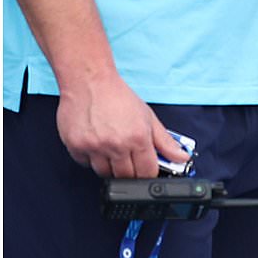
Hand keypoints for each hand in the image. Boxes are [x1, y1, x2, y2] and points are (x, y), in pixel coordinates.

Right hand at [55, 73, 191, 177]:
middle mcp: (116, 145)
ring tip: (109, 147)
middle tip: (125, 155)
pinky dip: (90, 158)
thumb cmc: (117, 96)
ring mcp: (95, 147)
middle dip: (128, 171)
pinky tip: (94, 142)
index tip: (143, 168)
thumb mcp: (147, 117)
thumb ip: (165, 141)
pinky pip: (85, 164)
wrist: (88, 80)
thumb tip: (181, 157)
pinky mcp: (76, 146)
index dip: (147, 172)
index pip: (147, 173)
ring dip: (108, 166)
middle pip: (125, 177)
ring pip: (104, 173)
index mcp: (138, 138)